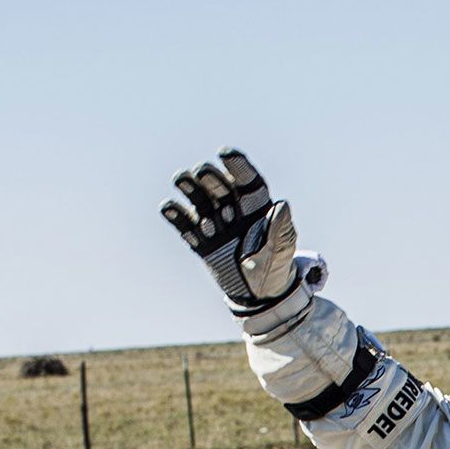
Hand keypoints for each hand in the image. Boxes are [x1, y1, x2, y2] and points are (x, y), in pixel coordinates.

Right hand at [160, 149, 304, 315]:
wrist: (260, 295)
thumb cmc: (276, 268)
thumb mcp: (282, 250)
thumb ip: (281, 229)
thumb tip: (282, 205)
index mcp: (257, 208)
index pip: (247, 182)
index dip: (238, 167)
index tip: (226, 153)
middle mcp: (233, 211)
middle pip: (220, 188)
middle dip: (211, 177)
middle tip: (203, 171)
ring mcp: (215, 225)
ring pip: (199, 200)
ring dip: (190, 188)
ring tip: (181, 179)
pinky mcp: (201, 241)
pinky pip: (185, 226)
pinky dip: (175, 216)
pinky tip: (167, 206)